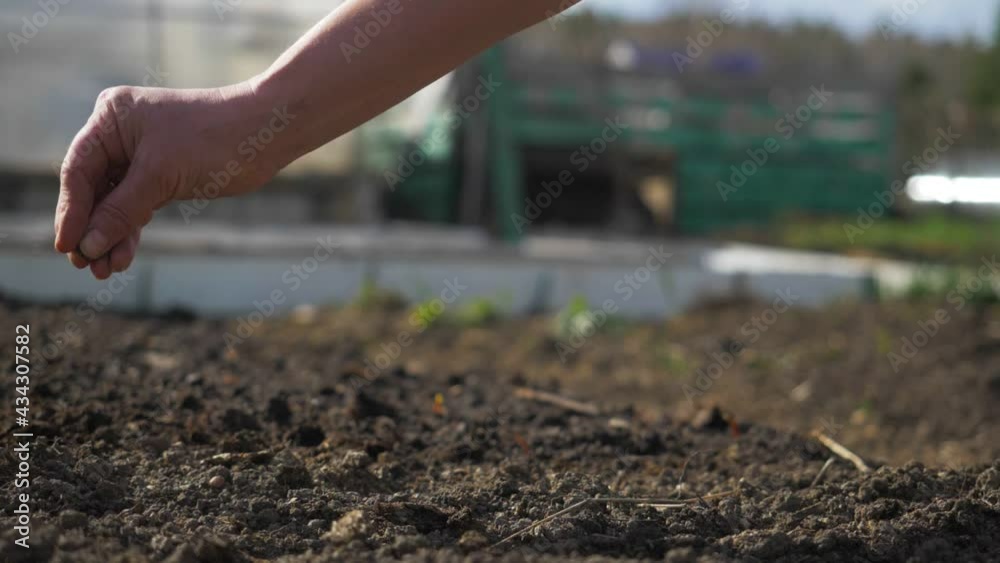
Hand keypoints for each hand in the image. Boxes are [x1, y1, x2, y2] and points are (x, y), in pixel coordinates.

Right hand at [54, 82, 289, 278]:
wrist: (266, 132)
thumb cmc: (214, 140)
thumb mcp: (161, 176)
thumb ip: (121, 211)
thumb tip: (88, 245)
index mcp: (112, 119)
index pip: (77, 171)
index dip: (71, 212)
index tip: (66, 247)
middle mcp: (121, 134)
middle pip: (93, 189)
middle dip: (91, 229)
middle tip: (87, 266)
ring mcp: (141, 154)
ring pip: (115, 202)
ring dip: (110, 236)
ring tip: (106, 271)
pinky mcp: (162, 174)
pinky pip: (136, 205)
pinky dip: (131, 229)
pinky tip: (124, 256)